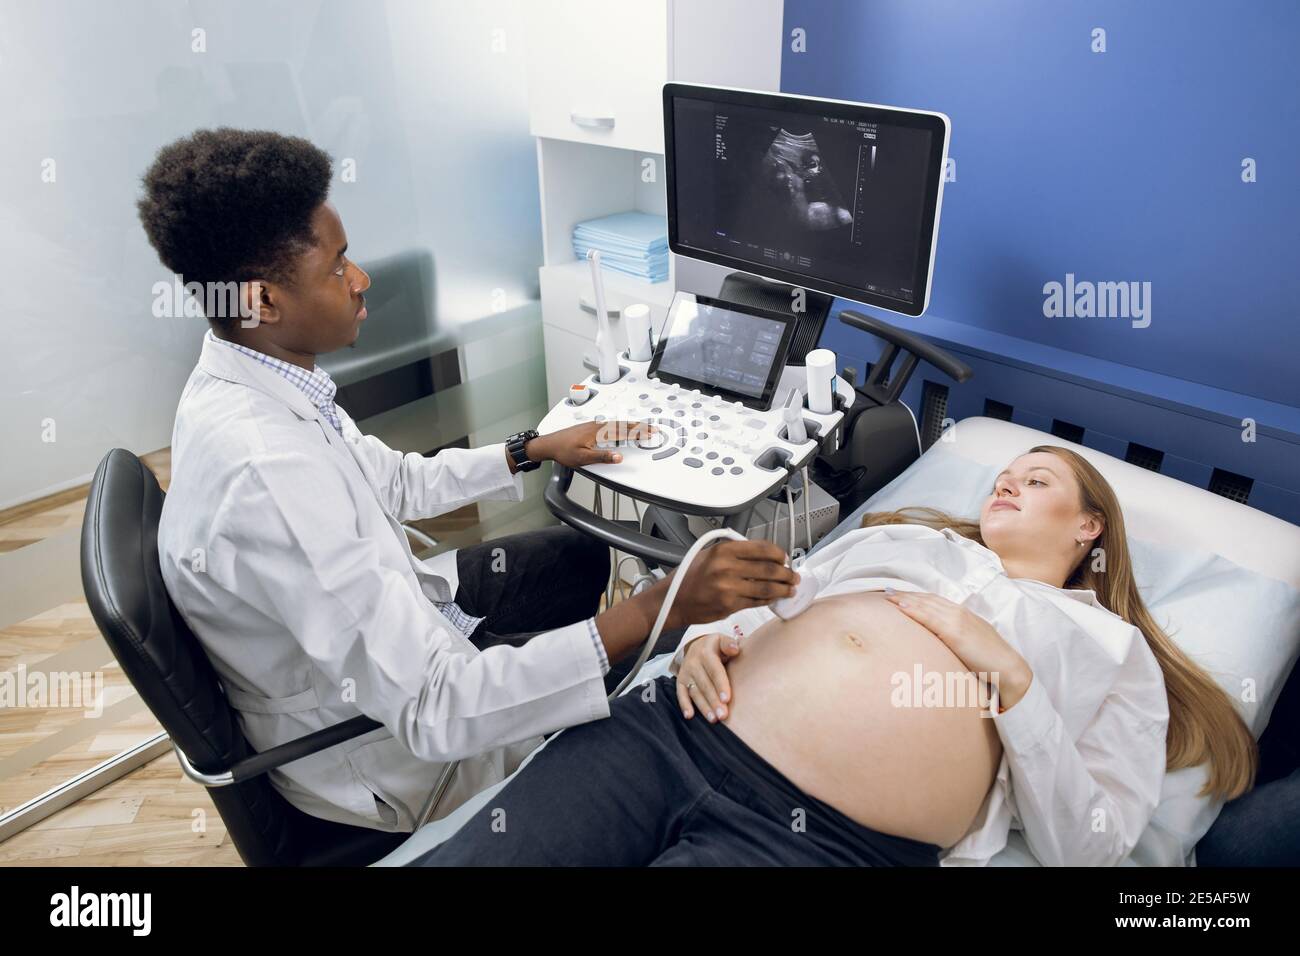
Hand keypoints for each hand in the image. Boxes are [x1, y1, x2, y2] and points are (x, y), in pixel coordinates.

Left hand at [526, 421, 657, 467]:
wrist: (549, 444)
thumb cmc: (563, 450)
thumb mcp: (583, 458)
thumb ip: (602, 457)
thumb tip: (618, 457)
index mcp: (598, 432)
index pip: (623, 432)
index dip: (638, 433)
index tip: (650, 433)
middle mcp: (597, 426)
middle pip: (622, 425)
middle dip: (639, 427)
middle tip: (652, 428)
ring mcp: (594, 425)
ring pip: (617, 423)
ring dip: (631, 425)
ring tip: (642, 427)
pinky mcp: (590, 427)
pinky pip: (611, 424)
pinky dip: (621, 425)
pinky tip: (622, 426)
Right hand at [657, 539, 795, 629]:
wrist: (673, 601)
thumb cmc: (689, 578)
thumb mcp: (708, 554)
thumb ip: (733, 551)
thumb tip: (761, 554)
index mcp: (724, 550)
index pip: (762, 549)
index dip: (779, 554)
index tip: (784, 558)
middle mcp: (727, 567)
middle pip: (769, 569)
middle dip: (786, 573)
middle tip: (793, 575)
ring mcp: (729, 588)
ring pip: (766, 588)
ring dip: (783, 589)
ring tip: (790, 589)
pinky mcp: (730, 605)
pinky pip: (757, 602)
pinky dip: (769, 600)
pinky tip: (774, 598)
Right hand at [676, 631, 742, 722]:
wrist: (697, 645)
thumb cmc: (716, 647)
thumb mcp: (722, 640)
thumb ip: (729, 644)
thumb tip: (735, 649)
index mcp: (706, 652)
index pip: (714, 671)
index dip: (721, 685)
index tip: (727, 699)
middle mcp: (693, 663)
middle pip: (705, 685)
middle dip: (714, 701)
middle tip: (723, 715)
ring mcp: (686, 673)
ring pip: (695, 692)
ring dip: (703, 707)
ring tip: (713, 719)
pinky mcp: (680, 681)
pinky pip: (681, 694)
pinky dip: (684, 705)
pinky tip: (689, 716)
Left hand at [884, 590, 1032, 706]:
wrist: (1010, 670)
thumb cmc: (991, 663)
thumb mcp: (971, 645)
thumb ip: (956, 639)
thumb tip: (940, 643)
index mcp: (963, 616)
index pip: (935, 601)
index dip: (916, 597)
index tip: (898, 595)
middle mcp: (960, 613)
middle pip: (927, 599)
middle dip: (906, 595)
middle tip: (885, 592)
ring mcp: (958, 621)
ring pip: (926, 605)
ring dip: (905, 599)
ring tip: (887, 597)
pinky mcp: (956, 632)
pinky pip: (930, 618)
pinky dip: (914, 610)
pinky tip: (900, 607)